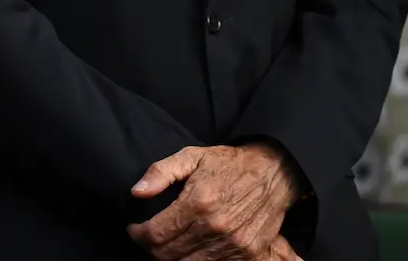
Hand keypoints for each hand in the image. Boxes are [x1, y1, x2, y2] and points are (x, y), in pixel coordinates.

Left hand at [128, 143, 300, 259]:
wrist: (273, 173)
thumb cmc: (228, 164)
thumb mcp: (191, 157)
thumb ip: (160, 173)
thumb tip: (137, 192)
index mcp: (198, 203)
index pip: (156, 234)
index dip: (138, 235)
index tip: (133, 229)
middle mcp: (215, 228)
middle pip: (168, 254)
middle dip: (151, 248)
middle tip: (147, 237)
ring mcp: (233, 244)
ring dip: (171, 257)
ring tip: (166, 243)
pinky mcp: (248, 254)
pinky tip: (188, 249)